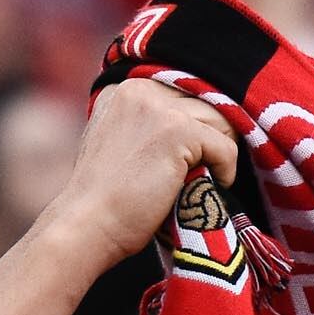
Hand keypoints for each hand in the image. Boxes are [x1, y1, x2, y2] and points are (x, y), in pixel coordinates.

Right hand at [33, 75, 241, 268]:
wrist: (88, 225)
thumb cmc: (104, 200)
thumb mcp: (120, 145)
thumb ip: (148, 127)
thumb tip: (196, 129)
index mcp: (127, 89)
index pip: (187, 95)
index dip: (197, 128)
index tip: (193, 159)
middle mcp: (142, 90)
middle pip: (207, 105)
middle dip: (211, 140)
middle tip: (200, 173)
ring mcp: (159, 108)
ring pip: (220, 123)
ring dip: (217, 155)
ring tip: (198, 182)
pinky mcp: (177, 130)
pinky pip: (226, 147)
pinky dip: (224, 173)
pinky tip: (200, 190)